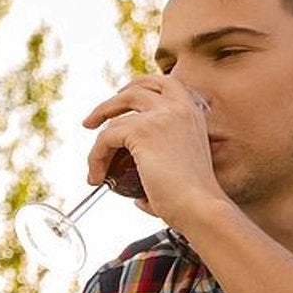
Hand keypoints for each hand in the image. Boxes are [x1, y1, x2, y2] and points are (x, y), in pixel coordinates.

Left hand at [81, 76, 217, 226]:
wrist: (200, 208)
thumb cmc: (193, 202)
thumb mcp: (181, 174)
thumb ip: (162, 173)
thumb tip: (140, 197)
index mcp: (192, 113)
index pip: (164, 83)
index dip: (139, 86)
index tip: (121, 96)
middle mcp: (179, 108)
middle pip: (136, 89)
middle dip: (110, 102)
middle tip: (92, 120)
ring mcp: (160, 116)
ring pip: (115, 115)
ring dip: (98, 139)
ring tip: (93, 164)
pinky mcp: (141, 131)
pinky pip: (106, 138)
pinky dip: (95, 157)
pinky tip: (97, 176)